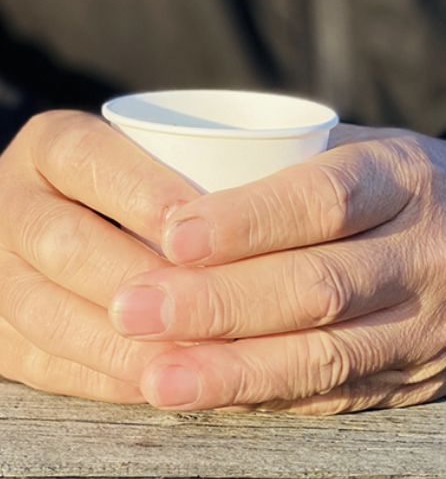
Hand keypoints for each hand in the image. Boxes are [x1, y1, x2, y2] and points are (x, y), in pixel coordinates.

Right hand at [0, 110, 201, 401]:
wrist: (3, 234)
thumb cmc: (103, 196)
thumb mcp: (128, 159)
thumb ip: (183, 177)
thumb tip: (268, 217)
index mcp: (42, 146)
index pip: (86, 158)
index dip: (144, 192)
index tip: (202, 231)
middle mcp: (0, 202)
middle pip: (64, 243)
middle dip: (141, 282)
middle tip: (211, 311)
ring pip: (48, 314)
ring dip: (125, 345)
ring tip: (193, 364)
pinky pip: (44, 365)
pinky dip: (107, 381)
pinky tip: (159, 387)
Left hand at [108, 124, 445, 412]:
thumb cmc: (377, 185)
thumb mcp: (346, 150)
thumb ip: (267, 164)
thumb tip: (146, 179)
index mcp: (399, 179)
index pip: (322, 199)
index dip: (246, 221)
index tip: (173, 237)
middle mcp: (422, 253)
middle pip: (315, 285)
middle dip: (215, 304)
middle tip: (134, 310)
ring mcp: (424, 324)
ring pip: (325, 355)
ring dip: (232, 371)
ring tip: (159, 377)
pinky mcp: (413, 378)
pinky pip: (333, 395)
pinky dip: (263, 398)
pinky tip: (205, 399)